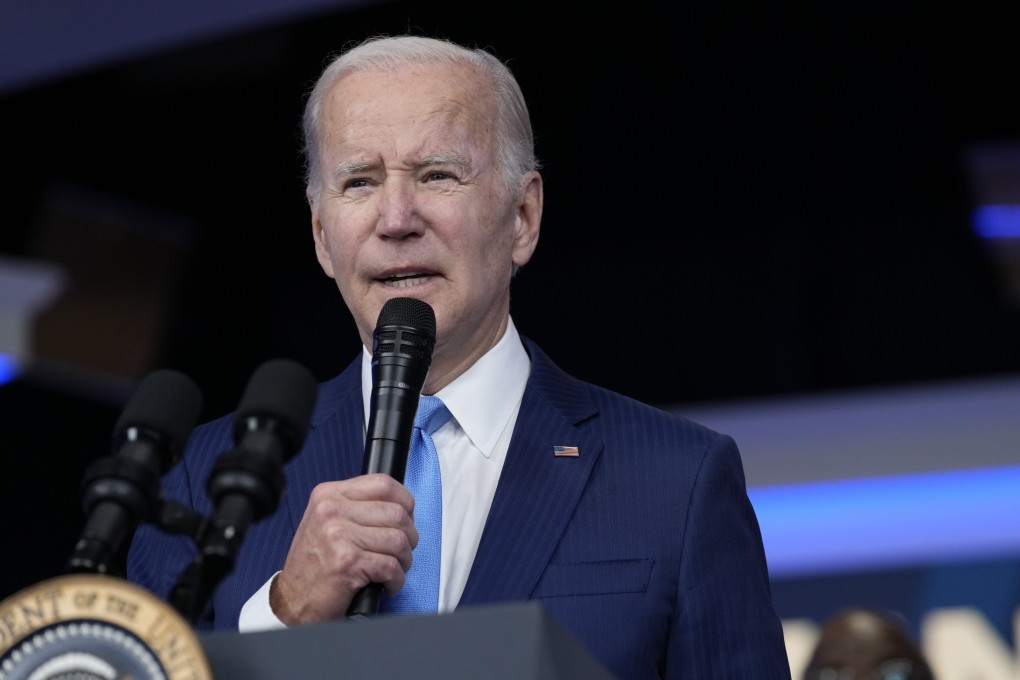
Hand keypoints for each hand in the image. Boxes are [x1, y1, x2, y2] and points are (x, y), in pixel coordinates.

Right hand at [269, 473, 417, 623]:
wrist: (291, 601)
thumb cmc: (313, 564)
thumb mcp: (327, 521)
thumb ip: (357, 506)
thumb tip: (399, 504)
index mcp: (328, 494)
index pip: (383, 484)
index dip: (405, 502)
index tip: (407, 518)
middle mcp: (331, 510)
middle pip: (396, 513)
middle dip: (409, 536)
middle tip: (402, 550)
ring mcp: (338, 535)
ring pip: (398, 540)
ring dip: (404, 560)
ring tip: (394, 569)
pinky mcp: (347, 562)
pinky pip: (391, 566)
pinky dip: (396, 580)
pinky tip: (387, 584)